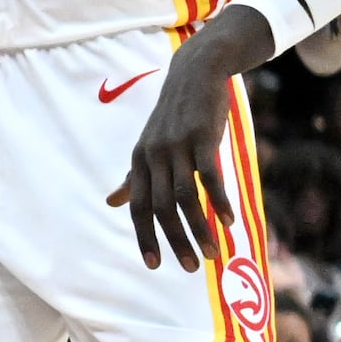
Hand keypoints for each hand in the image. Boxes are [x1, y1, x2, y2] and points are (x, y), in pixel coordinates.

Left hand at [107, 12, 256, 269]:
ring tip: (213, 254)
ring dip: (199, 229)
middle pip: (161, 208)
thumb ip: (133, 178)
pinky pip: (208, 176)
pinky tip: (229, 221)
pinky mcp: (202, 137)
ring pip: (185, 198)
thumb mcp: (149, 147)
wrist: (194, 73)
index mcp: (139, 162)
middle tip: (190, 267)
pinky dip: (218, 202)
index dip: (144, 236)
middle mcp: (153, 156)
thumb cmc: (174, 117)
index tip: (154, 265)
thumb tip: (111, 202)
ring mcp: (177, 146)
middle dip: (174, 241)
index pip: (138, 208)